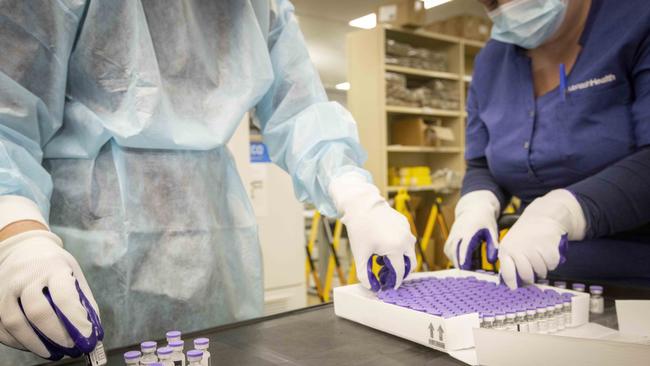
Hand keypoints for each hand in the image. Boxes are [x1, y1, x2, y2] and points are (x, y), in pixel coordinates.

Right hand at [0, 196, 102, 360]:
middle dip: (56, 335)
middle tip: (70, 348)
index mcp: (53, 267)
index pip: (64, 296)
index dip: (75, 320)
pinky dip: (16, 341)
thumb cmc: (55, 266)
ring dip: (34, 343)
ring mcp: (6, 287)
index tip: (86, 336)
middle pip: (37, 311)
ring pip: (14, 321)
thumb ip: (83, 301)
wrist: (25, 248)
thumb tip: (92, 332)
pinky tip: (31, 345)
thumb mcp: (74, 274)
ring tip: (52, 353)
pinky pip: (0, 326)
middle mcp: (26, 276)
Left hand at [329, 172, 415, 290]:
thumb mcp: (360, 254)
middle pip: (410, 263)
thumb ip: (364, 274)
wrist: (362, 206)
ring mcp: (407, 231)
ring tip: (383, 257)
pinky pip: (406, 239)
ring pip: (410, 251)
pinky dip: (399, 245)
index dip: (395, 282)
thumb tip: (370, 287)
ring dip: (400, 258)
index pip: (400, 272)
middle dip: (401, 271)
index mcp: (395, 248)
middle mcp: (405, 240)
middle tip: (388, 273)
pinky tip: (384, 243)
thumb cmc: (360, 230)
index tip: (390, 286)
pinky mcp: (405, 223)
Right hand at [444, 190, 499, 268]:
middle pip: (453, 252)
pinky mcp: (450, 238)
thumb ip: (493, 246)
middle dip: (460, 264)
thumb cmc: (485, 220)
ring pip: (449, 252)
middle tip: (470, 274)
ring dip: (456, 261)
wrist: (474, 208)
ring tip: (469, 268)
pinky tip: (463, 261)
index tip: (466, 269)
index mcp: (469, 231)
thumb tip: (492, 261)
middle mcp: (457, 233)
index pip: (463, 247)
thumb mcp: (492, 232)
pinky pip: (448, 250)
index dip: (464, 259)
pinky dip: (453, 257)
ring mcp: (452, 235)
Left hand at [498, 189, 586, 288]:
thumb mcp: (512, 245)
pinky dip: (552, 262)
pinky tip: (548, 252)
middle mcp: (518, 249)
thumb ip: (510, 262)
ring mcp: (533, 248)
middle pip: (526, 275)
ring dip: (542, 268)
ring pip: (541, 271)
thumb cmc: (526, 235)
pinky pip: (552, 265)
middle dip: (531, 277)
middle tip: (532, 273)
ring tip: (540, 257)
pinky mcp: (548, 247)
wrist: (542, 217)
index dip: (511, 283)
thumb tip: (510, 283)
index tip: (515, 288)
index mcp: (506, 250)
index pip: (507, 273)